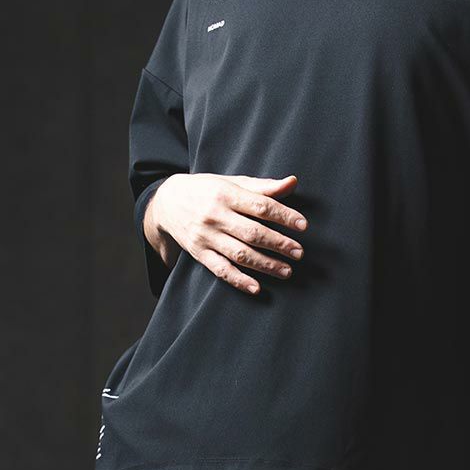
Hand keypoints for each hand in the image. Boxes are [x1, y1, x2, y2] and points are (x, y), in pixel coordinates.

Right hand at [147, 172, 306, 293]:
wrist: (166, 202)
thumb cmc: (207, 190)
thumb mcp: (232, 183)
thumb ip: (262, 187)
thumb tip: (292, 182)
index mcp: (226, 194)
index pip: (261, 206)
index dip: (284, 216)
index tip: (303, 225)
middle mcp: (215, 215)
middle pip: (252, 232)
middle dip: (279, 244)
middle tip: (299, 252)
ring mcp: (206, 237)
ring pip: (240, 254)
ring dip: (265, 264)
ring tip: (286, 271)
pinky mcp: (199, 253)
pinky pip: (221, 270)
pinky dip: (239, 280)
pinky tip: (256, 288)